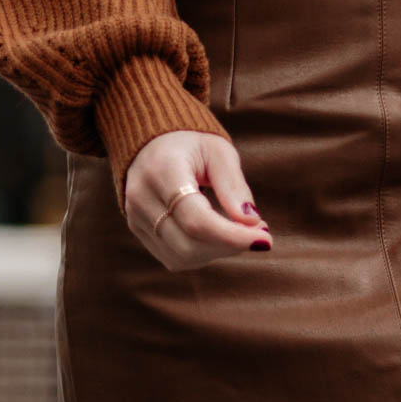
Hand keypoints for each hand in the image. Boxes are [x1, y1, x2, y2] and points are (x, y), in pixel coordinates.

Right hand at [123, 130, 272, 268]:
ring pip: (181, 257)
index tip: (265, 239)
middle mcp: (142, 198)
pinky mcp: (138, 230)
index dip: (233, 236)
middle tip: (258, 231)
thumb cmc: (190, 144)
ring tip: (237, 230)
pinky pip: (173, 258)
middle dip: (230, 245)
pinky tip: (216, 235)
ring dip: (218, 252)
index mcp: (162, 170)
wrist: (150, 142)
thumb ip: (234, 186)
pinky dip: (202, 254)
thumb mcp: (218, 151)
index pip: (196, 219)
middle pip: (188, 245)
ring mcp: (135, 217)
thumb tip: (252, 222)